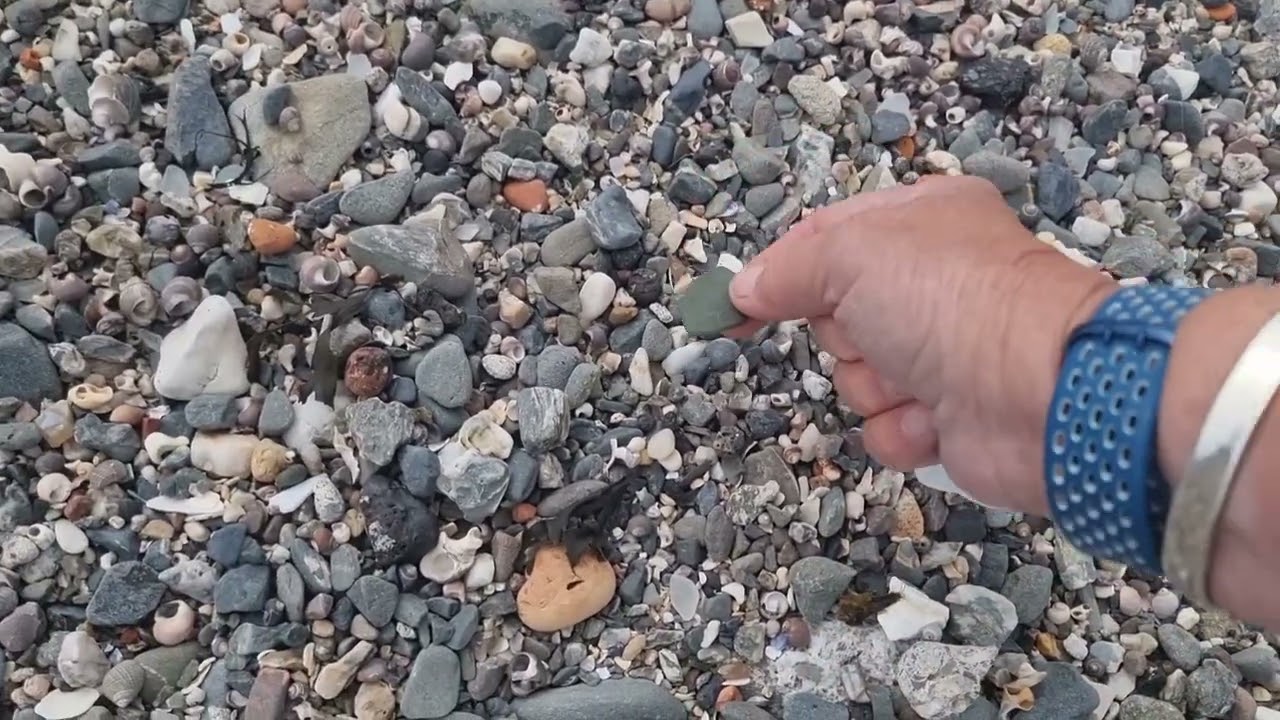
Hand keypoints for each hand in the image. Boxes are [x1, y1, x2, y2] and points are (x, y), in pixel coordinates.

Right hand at [729, 176, 1115, 514]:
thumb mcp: (852, 254)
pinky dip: (902, 428)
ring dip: (875, 385)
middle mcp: (934, 281)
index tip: (736, 303)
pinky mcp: (950, 415)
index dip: (782, 269)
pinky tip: (936, 418)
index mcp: (922, 219)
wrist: (1042, 392)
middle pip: (835, 313)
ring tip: (917, 378)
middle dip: (845, 333)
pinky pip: (886, 427)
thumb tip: (742, 290)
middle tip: (878, 331)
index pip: (827, 236)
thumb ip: (788, 268)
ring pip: (857, 376)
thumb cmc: (955, 300)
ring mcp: (943, 350)